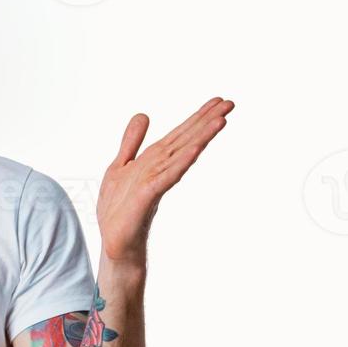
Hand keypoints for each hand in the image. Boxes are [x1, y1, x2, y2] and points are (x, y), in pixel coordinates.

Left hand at [97, 96, 233, 264]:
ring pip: (181, 155)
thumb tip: (143, 115)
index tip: (218, 99)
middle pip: (186, 141)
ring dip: (200, 137)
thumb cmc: (120, 212)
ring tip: (222, 119)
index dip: (197, 117)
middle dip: (206, 122)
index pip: (179, 135)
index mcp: (154, 162)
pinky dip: (181, 162)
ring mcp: (156, 183)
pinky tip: (196, 149)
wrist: (116, 247)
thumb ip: (131, 143)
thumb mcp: (119, 168)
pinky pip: (167, 176)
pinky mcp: (147, 198)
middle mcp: (160, 170)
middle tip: (231, 103)